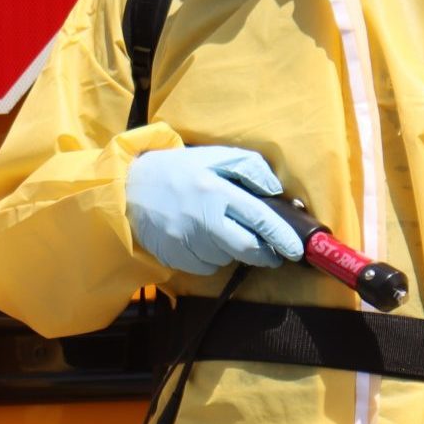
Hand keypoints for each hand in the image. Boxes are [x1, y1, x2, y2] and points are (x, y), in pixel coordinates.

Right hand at [126, 146, 305, 275]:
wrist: (127, 189)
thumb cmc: (176, 170)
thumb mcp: (211, 156)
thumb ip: (248, 167)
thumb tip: (275, 190)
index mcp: (215, 190)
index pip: (258, 218)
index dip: (281, 237)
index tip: (296, 249)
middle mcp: (202, 218)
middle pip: (246, 248)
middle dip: (264, 255)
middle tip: (271, 253)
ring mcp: (186, 240)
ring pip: (226, 259)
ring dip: (232, 250)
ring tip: (222, 232)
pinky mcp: (174, 257)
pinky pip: (206, 267)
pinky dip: (211, 258)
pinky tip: (203, 240)